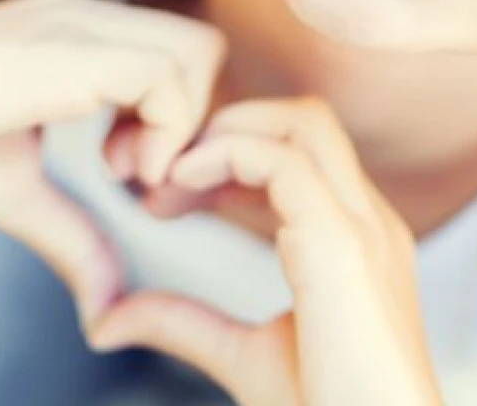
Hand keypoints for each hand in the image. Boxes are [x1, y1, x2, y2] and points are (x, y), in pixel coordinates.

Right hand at [0, 0, 224, 327]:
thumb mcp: (16, 195)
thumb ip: (72, 235)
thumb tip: (106, 306)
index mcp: (74, 42)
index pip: (177, 62)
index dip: (180, 127)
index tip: (135, 186)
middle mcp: (85, 20)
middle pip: (204, 50)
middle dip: (199, 125)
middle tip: (143, 187)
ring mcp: (79, 24)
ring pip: (199, 51)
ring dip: (184, 127)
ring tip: (125, 178)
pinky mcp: (72, 47)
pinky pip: (169, 74)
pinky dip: (166, 131)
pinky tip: (114, 171)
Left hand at [89, 98, 444, 405]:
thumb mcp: (243, 357)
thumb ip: (184, 325)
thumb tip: (110, 320)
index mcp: (355, 240)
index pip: (298, 153)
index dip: (227, 154)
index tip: (164, 192)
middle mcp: (367, 222)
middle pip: (304, 119)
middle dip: (224, 125)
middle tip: (153, 172)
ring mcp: (362, 228)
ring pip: (302, 121)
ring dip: (223, 132)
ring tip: (163, 176)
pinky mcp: (343, 247)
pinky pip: (282, 162)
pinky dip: (224, 157)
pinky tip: (179, 187)